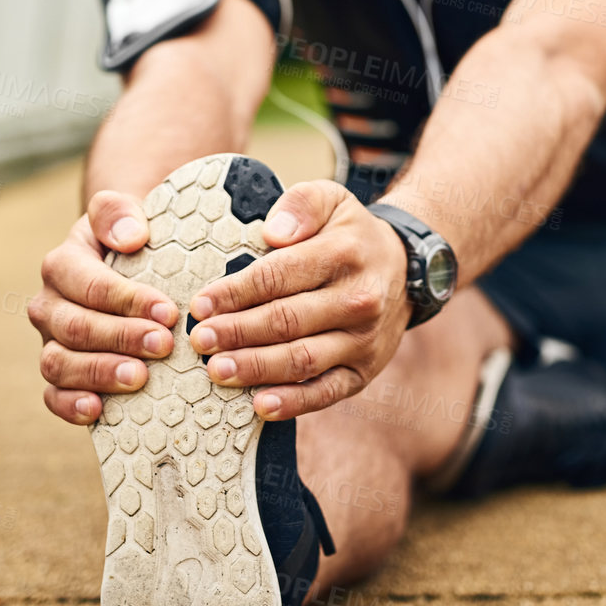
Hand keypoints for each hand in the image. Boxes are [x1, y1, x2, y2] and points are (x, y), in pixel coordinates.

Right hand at [30, 190, 181, 425]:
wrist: (123, 263)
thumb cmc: (130, 241)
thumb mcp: (125, 215)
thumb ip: (119, 213)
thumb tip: (129, 238)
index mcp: (62, 265)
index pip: (89, 284)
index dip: (127, 300)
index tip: (167, 311)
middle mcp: (49, 305)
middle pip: (75, 327)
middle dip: (121, 338)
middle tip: (164, 345)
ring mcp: (50, 342)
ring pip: (59, 364)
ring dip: (99, 373)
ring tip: (139, 378)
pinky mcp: (58, 374)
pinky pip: (52, 395)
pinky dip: (70, 405)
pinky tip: (98, 410)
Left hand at [187, 180, 408, 419]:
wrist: (406, 270)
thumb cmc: (351, 235)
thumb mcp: (333, 199)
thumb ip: (302, 205)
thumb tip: (273, 232)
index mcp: (344, 255)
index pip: (280, 276)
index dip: (236, 292)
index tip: (201, 304)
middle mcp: (358, 301)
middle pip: (287, 321)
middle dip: (237, 332)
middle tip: (199, 340)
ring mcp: (363, 341)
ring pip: (302, 359)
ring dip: (256, 368)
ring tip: (216, 370)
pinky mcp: (364, 372)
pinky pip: (327, 392)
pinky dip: (293, 402)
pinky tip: (259, 405)